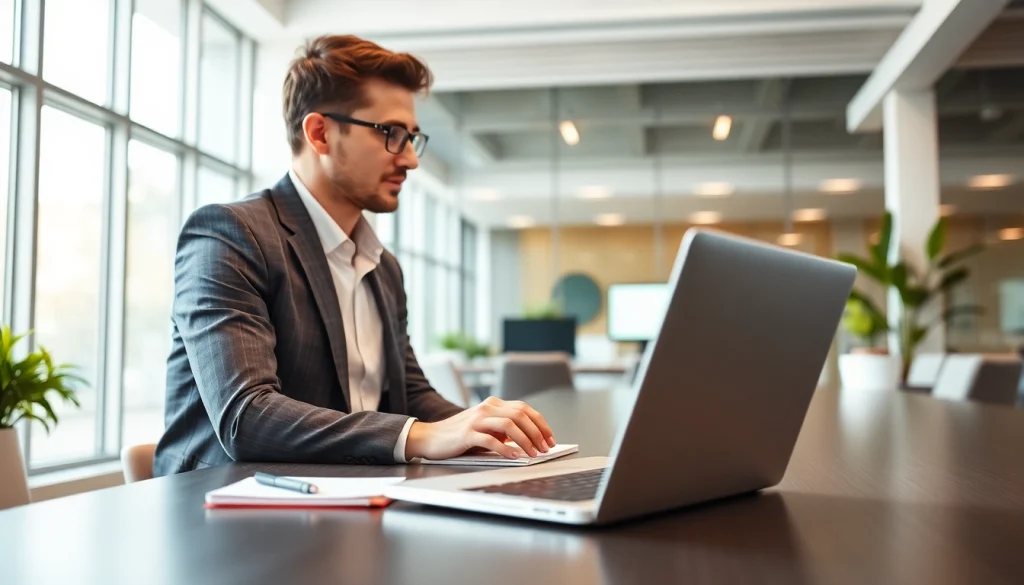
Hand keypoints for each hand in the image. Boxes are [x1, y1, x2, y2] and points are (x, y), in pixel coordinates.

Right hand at [405, 396, 556, 459]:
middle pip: (520, 415)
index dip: (541, 424)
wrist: (430, 437)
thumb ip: (504, 429)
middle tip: (546, 448)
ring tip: (533, 454)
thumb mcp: (486, 428)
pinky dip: (505, 449)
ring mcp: (477, 419)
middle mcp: (487, 408)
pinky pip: (491, 440)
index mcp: (494, 404)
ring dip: (525, 440)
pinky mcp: (467, 433)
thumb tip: (530, 439)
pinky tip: (514, 456)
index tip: (550, 438)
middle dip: (537, 432)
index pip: (525, 409)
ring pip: (509, 425)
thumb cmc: (460, 435)